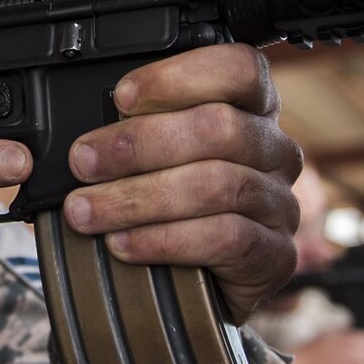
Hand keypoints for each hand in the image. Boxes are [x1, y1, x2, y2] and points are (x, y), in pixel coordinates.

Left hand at [60, 44, 302, 319]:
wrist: (194, 293)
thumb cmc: (168, 212)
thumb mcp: (152, 161)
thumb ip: (135, 133)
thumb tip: (88, 136)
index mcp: (251, 110)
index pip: (238, 69)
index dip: (178, 77)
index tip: (120, 97)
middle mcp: (275, 151)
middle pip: (220, 127)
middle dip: (139, 144)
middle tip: (82, 162)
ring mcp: (280, 204)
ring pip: (217, 184)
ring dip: (138, 197)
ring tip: (86, 210)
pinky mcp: (276, 256)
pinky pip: (224, 238)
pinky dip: (163, 239)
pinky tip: (122, 243)